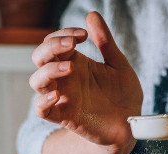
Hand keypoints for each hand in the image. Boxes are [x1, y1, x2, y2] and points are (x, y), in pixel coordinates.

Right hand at [29, 11, 142, 146]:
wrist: (130, 125)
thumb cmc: (124, 94)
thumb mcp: (118, 65)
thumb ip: (106, 42)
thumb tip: (92, 14)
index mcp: (75, 62)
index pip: (54, 42)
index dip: (63, 34)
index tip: (84, 34)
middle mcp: (65, 78)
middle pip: (40, 57)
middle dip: (51, 47)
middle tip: (72, 45)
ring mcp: (63, 97)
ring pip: (37, 81)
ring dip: (49, 71)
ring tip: (71, 68)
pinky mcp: (64, 116)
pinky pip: (41, 110)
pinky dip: (43, 102)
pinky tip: (58, 94)